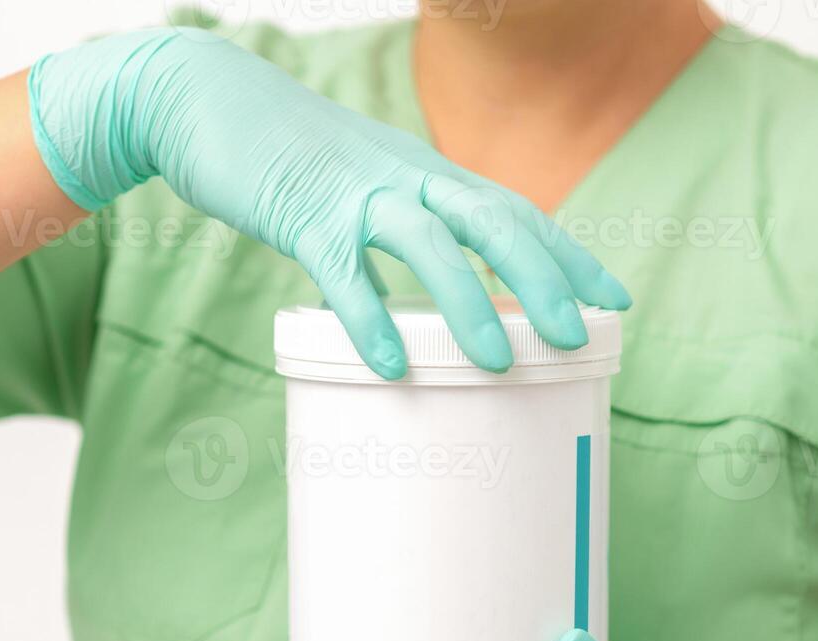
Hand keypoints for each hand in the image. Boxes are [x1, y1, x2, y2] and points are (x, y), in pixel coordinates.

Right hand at [27, 28, 631, 378]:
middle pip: (493, 221)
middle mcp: (405, 176)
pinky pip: (342, 269)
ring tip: (499, 365)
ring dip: (468, 303)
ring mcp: (354, 191)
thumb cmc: (288, 153)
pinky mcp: (299, 211)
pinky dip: (369, 317)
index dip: (569, 256)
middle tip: (578, 335)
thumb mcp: (364, 183)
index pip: (517, 211)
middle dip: (543, 278)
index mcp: (426, 173)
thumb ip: (398, 233)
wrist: (201, 97)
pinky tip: (391, 365)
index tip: (615, 300)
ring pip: (428, 242)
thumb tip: (421, 305)